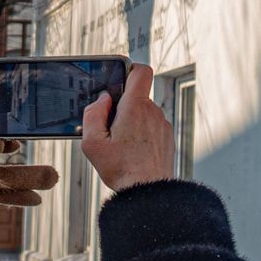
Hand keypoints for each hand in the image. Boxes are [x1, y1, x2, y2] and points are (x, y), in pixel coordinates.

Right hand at [81, 63, 173, 192]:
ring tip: (121, 145)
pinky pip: (152, 128)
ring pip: (144, 114)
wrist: (149, 192)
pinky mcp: (167, 138)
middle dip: (122, 107)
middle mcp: (153, 111)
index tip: (119, 77)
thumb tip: (102, 99)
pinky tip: (133, 152)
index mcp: (135, 106)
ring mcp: (163, 125)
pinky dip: (142, 135)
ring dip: (132, 123)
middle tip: (110, 129)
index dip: (129, 68)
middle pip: (137, 96)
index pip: (141, 71)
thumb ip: (93, 115)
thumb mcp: (93, 143)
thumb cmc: (121, 169)